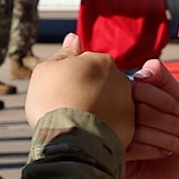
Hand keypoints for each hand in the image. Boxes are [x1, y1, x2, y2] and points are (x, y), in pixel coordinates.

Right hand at [24, 33, 135, 148]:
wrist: (68, 140)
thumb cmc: (53, 100)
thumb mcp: (48, 69)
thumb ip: (64, 53)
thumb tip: (74, 38)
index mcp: (102, 61)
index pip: (87, 64)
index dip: (71, 78)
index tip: (61, 91)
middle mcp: (121, 80)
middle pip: (101, 83)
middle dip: (87, 92)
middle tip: (68, 108)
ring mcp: (128, 105)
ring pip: (110, 104)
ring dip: (97, 110)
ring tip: (77, 124)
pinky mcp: (129, 129)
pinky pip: (114, 125)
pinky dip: (103, 129)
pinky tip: (88, 135)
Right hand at [120, 58, 178, 178]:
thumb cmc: (178, 130)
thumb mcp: (175, 98)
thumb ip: (161, 76)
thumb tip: (140, 75)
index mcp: (123, 96)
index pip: (137, 89)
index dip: (163, 100)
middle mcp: (111, 114)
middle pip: (136, 109)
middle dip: (169, 121)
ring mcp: (109, 137)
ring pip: (133, 129)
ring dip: (166, 137)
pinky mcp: (110, 158)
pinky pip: (127, 148)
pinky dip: (152, 149)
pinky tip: (166, 153)